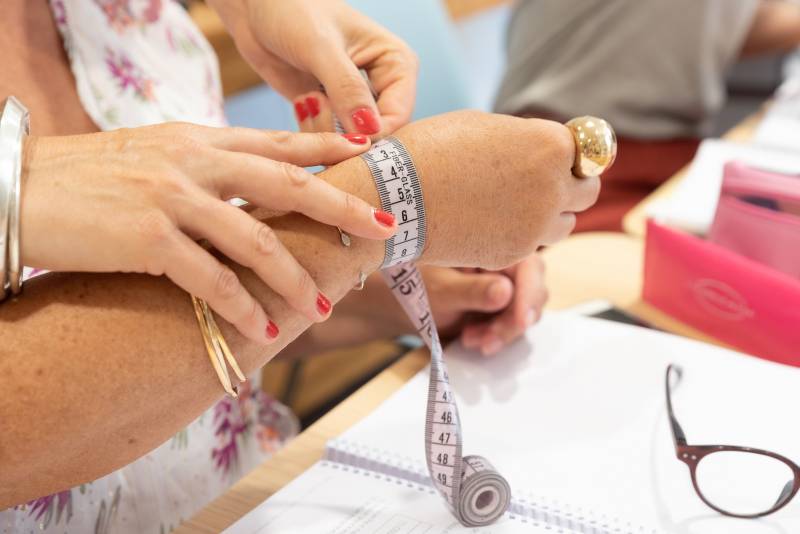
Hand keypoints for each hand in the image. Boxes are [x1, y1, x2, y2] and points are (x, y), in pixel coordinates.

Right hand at [21, 123, 396, 343]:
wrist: (20, 188)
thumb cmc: (89, 176)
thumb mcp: (154, 154)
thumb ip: (205, 165)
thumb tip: (250, 186)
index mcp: (200, 139)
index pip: (279, 143)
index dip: (329, 151)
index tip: (371, 159)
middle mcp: (194, 161)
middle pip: (288, 184)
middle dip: (341, 208)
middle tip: (382, 230)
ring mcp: (172, 197)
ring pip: (256, 240)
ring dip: (294, 278)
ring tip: (320, 306)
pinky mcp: (147, 237)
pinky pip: (211, 278)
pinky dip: (240, 306)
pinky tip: (260, 329)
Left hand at [210, 0, 417, 135]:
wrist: (254, 7)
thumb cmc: (291, 9)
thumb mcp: (320, 46)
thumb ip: (347, 89)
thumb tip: (370, 131)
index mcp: (396, 63)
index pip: (399, 114)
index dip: (377, 134)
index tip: (347, 143)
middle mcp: (382, 85)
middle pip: (380, 134)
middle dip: (350, 137)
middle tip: (320, 119)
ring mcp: (355, 101)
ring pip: (354, 142)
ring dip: (328, 133)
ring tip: (308, 102)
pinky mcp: (330, 111)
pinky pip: (330, 141)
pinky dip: (314, 133)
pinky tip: (303, 105)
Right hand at [394, 111, 600, 268]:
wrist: (395, 197)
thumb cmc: (431, 149)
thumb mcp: (485, 126)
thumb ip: (525, 139)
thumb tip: (542, 152)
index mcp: (551, 146)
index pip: (588, 151)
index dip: (571, 153)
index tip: (559, 156)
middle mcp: (553, 188)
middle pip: (588, 191)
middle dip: (570, 184)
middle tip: (542, 181)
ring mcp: (536, 226)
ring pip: (565, 223)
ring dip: (551, 214)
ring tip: (514, 203)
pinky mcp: (515, 253)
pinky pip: (534, 244)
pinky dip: (522, 234)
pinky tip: (491, 220)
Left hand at [424, 255, 547, 355]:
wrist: (404, 306)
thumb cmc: (417, 287)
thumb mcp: (441, 290)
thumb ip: (472, 290)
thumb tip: (506, 291)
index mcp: (492, 247)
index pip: (528, 267)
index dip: (529, 294)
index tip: (521, 322)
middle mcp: (505, 265)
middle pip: (533, 293)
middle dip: (512, 321)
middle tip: (486, 340)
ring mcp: (506, 287)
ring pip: (524, 314)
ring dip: (502, 333)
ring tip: (469, 339)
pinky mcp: (502, 308)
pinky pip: (512, 326)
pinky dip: (495, 337)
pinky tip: (471, 339)